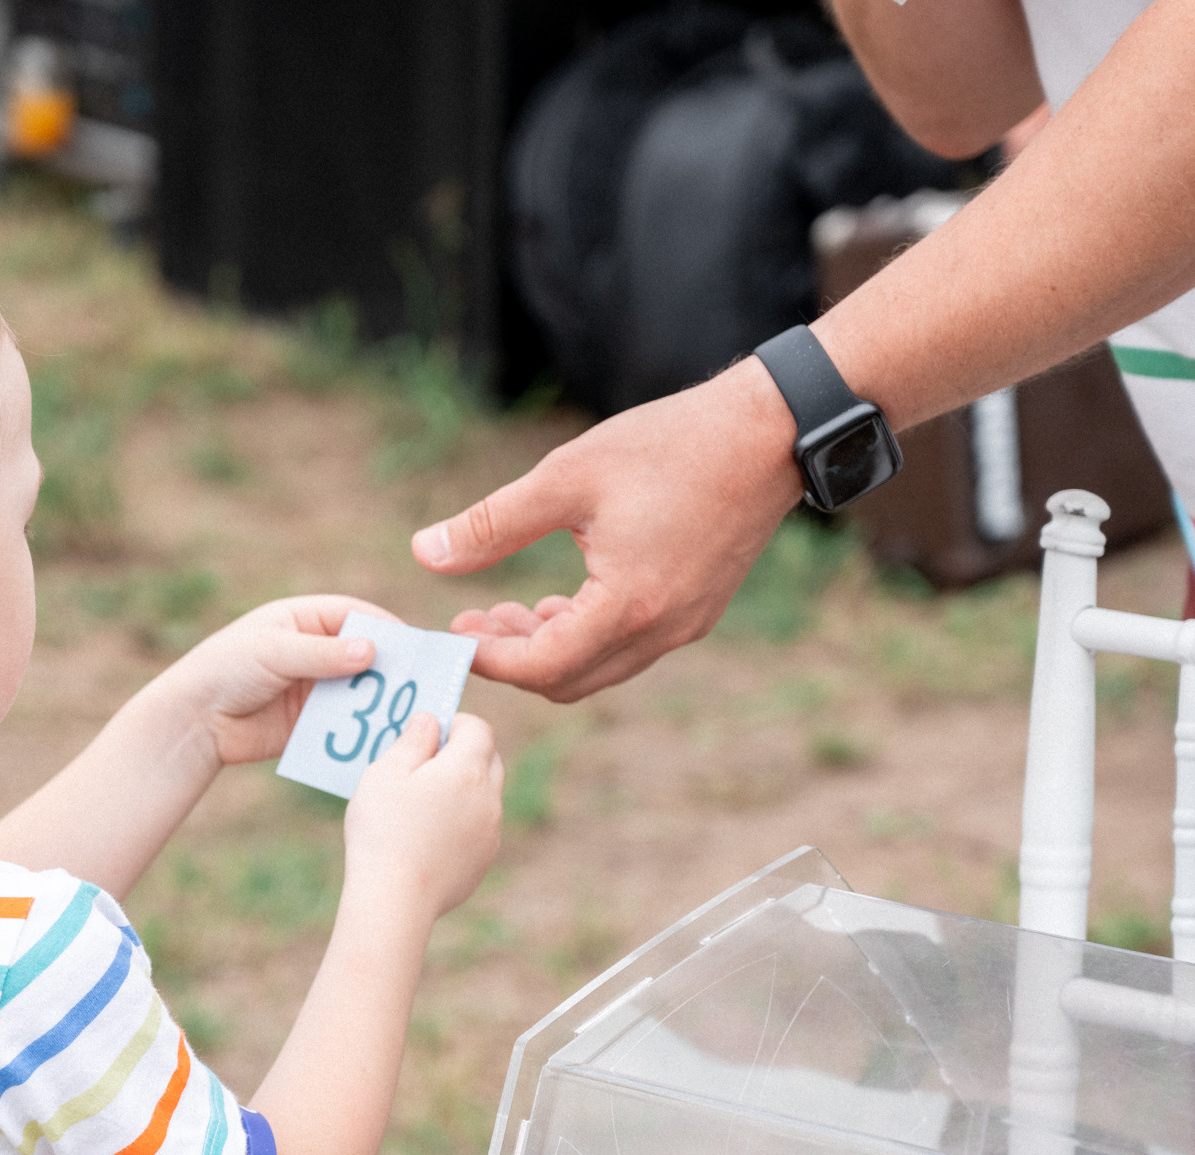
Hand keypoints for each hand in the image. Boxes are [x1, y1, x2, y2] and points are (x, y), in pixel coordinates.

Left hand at [147, 594, 394, 768]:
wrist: (193, 721)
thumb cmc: (225, 669)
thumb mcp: (272, 652)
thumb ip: (321, 653)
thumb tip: (371, 650)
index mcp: (303, 619)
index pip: (355, 615)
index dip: (385, 628)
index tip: (415, 646)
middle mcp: (314, 651)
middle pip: (364, 654)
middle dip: (389, 669)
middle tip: (422, 684)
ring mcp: (313, 687)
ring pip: (358, 690)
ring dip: (379, 701)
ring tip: (408, 715)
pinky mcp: (310, 722)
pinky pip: (343, 722)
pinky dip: (361, 728)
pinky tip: (380, 738)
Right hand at [342, 714, 503, 920]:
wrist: (395, 900)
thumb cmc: (384, 831)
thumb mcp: (385, 774)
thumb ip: (412, 741)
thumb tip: (430, 721)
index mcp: (467, 770)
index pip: (478, 728)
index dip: (455, 722)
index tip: (428, 733)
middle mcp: (489, 799)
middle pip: (489, 760)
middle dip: (463, 753)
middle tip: (425, 763)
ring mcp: (490, 833)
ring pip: (486, 796)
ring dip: (463, 789)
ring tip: (422, 802)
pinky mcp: (483, 861)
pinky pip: (479, 828)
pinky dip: (461, 822)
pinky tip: (427, 836)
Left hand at [411, 358, 804, 701]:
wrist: (770, 432)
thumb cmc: (670, 446)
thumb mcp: (567, 477)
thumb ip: (492, 524)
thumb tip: (425, 554)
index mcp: (627, 607)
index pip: (540, 668)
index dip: (488, 658)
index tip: (452, 632)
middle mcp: (661, 631)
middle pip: (567, 682)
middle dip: (513, 659)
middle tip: (472, 618)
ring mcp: (685, 626)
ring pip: (599, 669)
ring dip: (549, 649)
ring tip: (509, 608)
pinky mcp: (697, 611)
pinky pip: (629, 648)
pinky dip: (587, 637)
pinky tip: (564, 598)